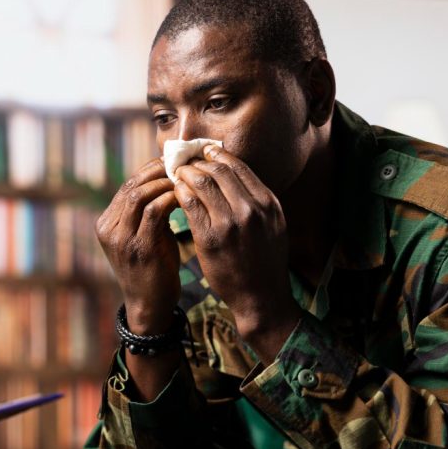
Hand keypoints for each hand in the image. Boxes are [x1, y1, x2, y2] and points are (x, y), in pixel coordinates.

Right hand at [95, 158, 180, 332]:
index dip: (151, 171)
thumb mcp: (144, 236)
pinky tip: (186, 198)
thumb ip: (148, 212)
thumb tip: (168, 180)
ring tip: (186, 180)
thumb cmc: (154, 268)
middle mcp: (109, 229)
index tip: (175, 164)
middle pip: (131, 186)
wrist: (150, 306)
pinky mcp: (139, 249)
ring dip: (165, 184)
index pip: (128, 185)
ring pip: (139, 195)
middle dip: (158, 172)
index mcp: (106, 224)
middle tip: (183, 166)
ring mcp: (121, 239)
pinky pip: (154, 212)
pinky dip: (170, 199)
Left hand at [173, 145, 299, 345]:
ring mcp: (231, 223)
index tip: (203, 151)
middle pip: (218, 169)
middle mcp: (251, 209)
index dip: (216, 154)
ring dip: (185, 174)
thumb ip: (257, 201)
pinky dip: (180, 193)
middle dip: (197, 160)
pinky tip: (174, 192)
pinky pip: (190, 204)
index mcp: (268, 203)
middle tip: (184, 160)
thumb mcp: (273, 225)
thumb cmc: (265, 261)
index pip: (238, 166)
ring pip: (202, 182)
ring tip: (176, 174)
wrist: (261, 297)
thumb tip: (235, 174)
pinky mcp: (210, 238)